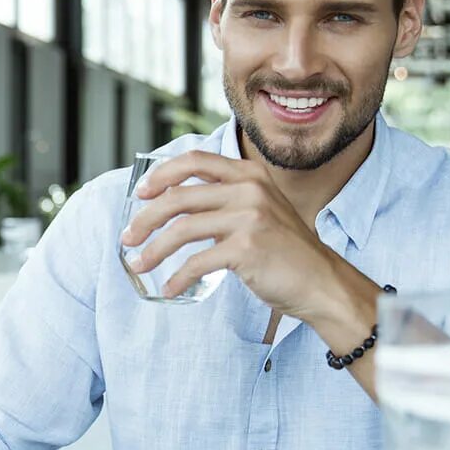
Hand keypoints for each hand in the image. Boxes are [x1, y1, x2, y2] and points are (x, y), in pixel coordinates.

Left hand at [120, 151, 352, 321]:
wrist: (321, 281)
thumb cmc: (285, 251)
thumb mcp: (260, 210)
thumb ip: (227, 201)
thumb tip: (173, 207)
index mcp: (249, 174)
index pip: (196, 161)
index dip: (162, 174)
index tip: (141, 193)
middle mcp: (249, 189)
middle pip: (179, 197)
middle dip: (145, 218)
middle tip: (128, 237)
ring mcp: (249, 217)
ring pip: (182, 229)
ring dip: (153, 249)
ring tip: (138, 264)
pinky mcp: (247, 248)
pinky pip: (197, 262)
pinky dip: (178, 277)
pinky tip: (170, 288)